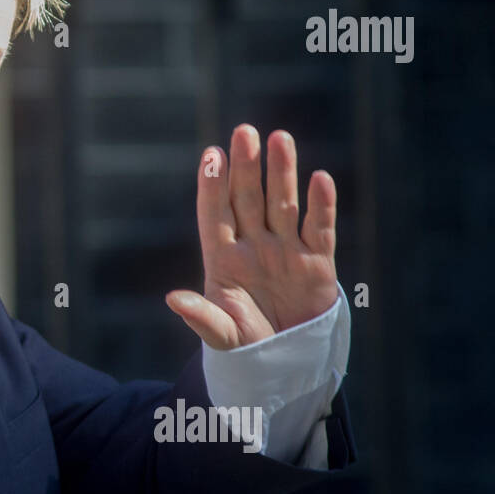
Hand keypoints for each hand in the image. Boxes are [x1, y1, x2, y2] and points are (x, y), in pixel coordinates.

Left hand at [165, 125, 338, 349]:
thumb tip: (173, 299)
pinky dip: (321, 205)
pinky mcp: (316, 263)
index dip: (213, 186)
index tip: (211, 154)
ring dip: (281, 172)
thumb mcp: (222, 334)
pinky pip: (319, 228)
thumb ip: (201, 316)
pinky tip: (320, 179)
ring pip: (283, 204)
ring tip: (280, 138)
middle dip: (246, 167)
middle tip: (244, 131)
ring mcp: (285, 251)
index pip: (215, 215)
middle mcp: (253, 247)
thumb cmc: (246, 345)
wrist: (286, 362)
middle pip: (248, 199)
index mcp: (223, 260)